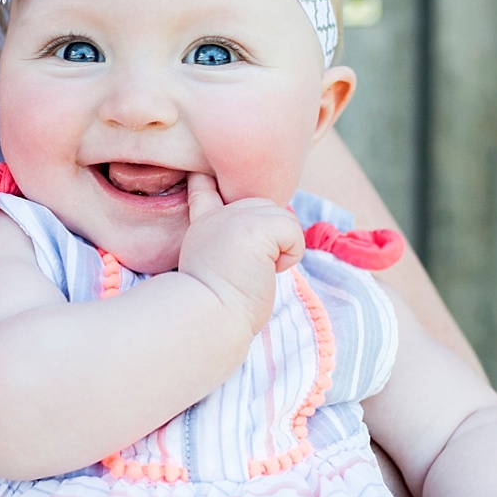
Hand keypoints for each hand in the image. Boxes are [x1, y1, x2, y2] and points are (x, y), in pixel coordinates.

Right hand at [175, 172, 302, 335]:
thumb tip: (263, 248)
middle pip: (264, 207)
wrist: (206, 318)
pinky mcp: (257, 226)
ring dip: (281, 249)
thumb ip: (229, 244)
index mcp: (203, 225)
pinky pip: (293, 231)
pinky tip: (267, 272)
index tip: (203, 178)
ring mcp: (236, 216)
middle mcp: (219, 215)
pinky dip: (290, 256)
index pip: (204, 189)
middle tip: (251, 269)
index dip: (209, 182)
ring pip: (283, 217)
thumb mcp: (212, 264)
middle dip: (270, 237)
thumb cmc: (214, 307)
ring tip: (257, 272)